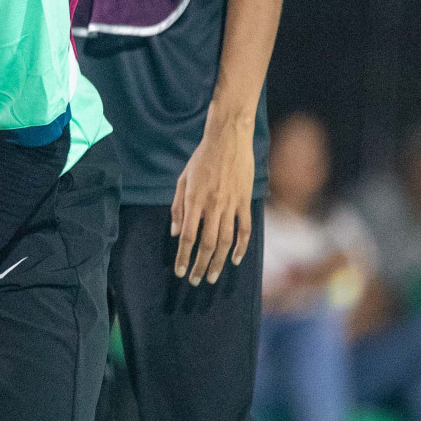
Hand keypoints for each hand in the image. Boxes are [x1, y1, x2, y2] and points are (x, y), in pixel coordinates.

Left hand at [172, 114, 254, 284]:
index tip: (180, 272)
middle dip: (200, 265)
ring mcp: (231, 204)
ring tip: (213, 277)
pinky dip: (241, 247)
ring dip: (218, 262)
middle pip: (206, 244)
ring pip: (226, 241)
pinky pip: (245, 229)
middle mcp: (213, 206)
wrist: (228, 139)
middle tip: (197, 281)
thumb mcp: (182, 179)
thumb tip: (175, 233)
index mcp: (194, 200)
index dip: (184, 257)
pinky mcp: (245, 201)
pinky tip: (235, 260)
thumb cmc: (201, 158)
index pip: (188, 236)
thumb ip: (177, 207)